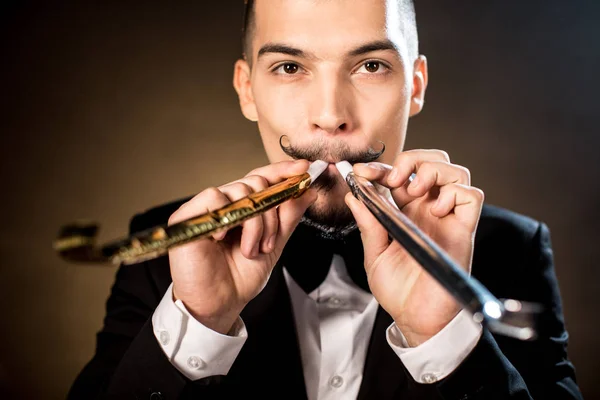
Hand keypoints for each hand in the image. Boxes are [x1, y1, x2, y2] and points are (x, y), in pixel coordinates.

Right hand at [168, 160, 316, 333]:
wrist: (221, 304)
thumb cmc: (241, 277)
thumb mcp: (273, 244)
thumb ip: (288, 218)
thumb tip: (308, 191)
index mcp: (243, 207)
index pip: (262, 178)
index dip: (282, 171)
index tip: (304, 169)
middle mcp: (225, 203)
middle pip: (255, 182)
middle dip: (271, 214)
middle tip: (268, 243)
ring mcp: (206, 208)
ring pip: (239, 191)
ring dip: (253, 224)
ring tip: (249, 250)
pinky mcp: (187, 216)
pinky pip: (213, 197)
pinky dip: (226, 218)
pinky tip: (223, 238)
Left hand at [345, 150, 483, 345]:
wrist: (416, 318)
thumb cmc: (398, 290)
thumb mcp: (374, 254)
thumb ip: (367, 224)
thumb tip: (353, 195)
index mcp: (406, 212)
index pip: (400, 175)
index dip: (381, 167)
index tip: (361, 172)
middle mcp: (428, 210)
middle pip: (433, 162)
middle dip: (412, 159)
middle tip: (393, 178)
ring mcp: (447, 218)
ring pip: (455, 172)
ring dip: (432, 171)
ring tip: (414, 191)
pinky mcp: (463, 230)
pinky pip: (471, 196)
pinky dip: (453, 193)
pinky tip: (435, 210)